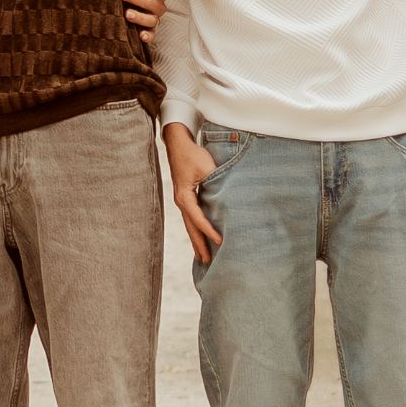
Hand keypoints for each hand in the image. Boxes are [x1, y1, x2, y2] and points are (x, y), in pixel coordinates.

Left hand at [120, 0, 162, 42]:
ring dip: (140, 16)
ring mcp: (154, 20)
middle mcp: (158, 7)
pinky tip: (141, 36)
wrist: (127, 8)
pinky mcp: (149, 33)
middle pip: (153, 3)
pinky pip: (152, 36)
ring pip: (152, 20)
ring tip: (126, 13)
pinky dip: (148, 36)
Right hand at [164, 122, 221, 262]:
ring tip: (203, 257)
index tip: (221, 242)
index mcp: (185, 196)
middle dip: (199, 245)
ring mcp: (182, 200)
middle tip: (207, 262)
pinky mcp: (186, 197)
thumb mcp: (206, 167)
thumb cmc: (193, 154)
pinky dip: (196, 230)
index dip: (209, 231)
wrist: (179, 143)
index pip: (198, 219)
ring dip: (197, 241)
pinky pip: (191, 218)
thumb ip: (216, 183)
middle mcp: (181, 201)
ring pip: (190, 225)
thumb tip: (226, 199)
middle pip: (191, 228)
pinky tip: (201, 237)